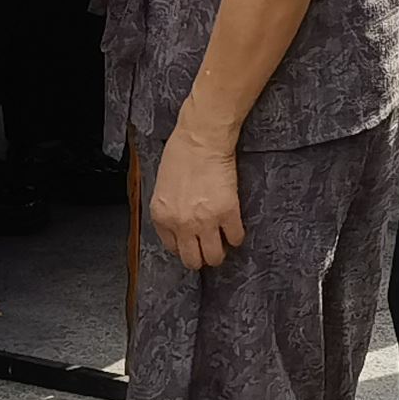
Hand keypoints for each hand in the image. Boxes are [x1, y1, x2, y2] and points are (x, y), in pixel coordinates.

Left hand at [148, 121, 246, 273]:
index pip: (172, 247)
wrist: (201, 140)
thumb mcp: (162, 187)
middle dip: (201, 256)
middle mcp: (181, 224)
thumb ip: (168, 210)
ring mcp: (205, 221)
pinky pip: (235, 237)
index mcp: (162, 217)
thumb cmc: (180, 154)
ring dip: (219, 252)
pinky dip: (236, 236)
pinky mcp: (227, 213)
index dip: (184, 246)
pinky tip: (234, 229)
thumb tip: (180, 225)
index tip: (191, 242)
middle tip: (208, 247)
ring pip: (214, 256)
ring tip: (222, 242)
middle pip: (193, 260)